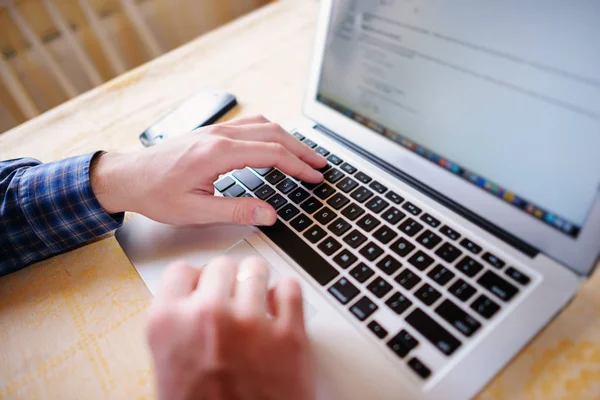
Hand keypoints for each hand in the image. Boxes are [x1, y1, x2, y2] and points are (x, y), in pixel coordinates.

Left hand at [91, 115, 326, 224]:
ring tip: (306, 155)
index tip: (315, 177)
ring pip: (264, 125)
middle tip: (321, 165)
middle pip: (273, 133)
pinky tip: (277, 143)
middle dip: (302, 150)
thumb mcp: (195, 211)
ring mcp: (216, 130)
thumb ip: (235, 211)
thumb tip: (269, 214)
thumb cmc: (155, 194)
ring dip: (289, 138)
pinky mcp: (212, 132)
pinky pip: (251, 125)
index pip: (270, 153)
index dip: (298, 166)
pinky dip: (272, 133)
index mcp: (216, 153)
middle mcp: (219, 135)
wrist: (127, 177)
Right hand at [147, 257, 315, 399]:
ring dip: (257, 284)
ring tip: (257, 304)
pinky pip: (290, 288)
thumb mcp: (168, 372)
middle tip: (232, 301)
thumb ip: (176, 329)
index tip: (203, 288)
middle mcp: (207, 316)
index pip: (180, 271)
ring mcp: (251, 323)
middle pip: (221, 266)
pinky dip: (287, 295)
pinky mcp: (290, 334)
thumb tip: (189, 302)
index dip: (194, 281)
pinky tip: (280, 310)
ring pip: (256, 270)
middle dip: (227, 282)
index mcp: (168, 324)